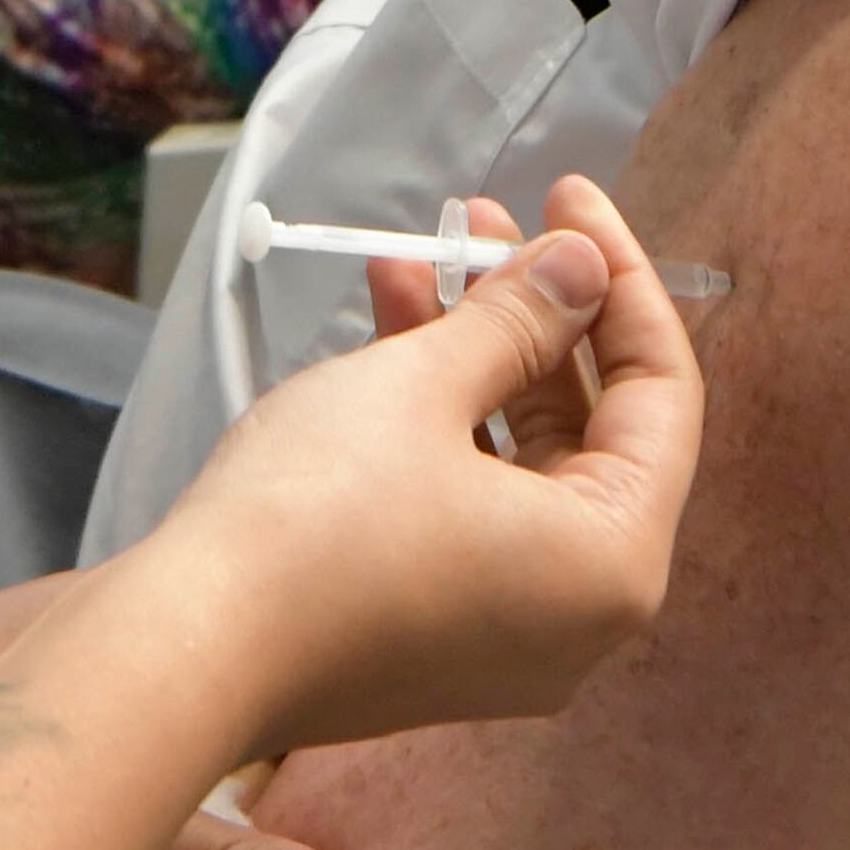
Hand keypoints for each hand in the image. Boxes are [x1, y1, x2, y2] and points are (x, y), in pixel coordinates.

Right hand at [143, 177, 699, 761]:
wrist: (187, 649)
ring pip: (519, 464)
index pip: (661, 394)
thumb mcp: (425, 384)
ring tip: (415, 256)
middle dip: (534, 314)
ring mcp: (505, 636)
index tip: (568, 200)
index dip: (618, 279)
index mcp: (613, 563)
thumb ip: (520, 316)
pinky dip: (440, 425)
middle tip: (485, 223)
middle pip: (591, 431)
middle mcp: (579, 617)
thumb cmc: (314, 520)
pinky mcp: (436, 637)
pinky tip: (386, 332)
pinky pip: (469, 508)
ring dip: (474, 356)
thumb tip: (582, 266)